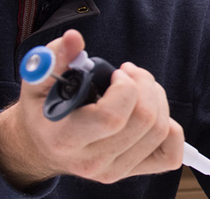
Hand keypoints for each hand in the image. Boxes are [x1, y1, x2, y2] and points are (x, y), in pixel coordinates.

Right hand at [0, 29, 184, 188]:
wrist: (43, 145)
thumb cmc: (43, 108)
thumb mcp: (39, 79)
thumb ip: (56, 56)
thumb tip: (74, 38)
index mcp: (65, 139)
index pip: (112, 118)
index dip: (125, 87)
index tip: (117, 73)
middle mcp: (91, 161)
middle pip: (144, 121)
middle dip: (144, 85)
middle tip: (129, 72)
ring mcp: (114, 171)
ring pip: (160, 131)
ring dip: (157, 98)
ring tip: (137, 86)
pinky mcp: (132, 171)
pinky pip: (170, 154)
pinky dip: (170, 128)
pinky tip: (150, 111)